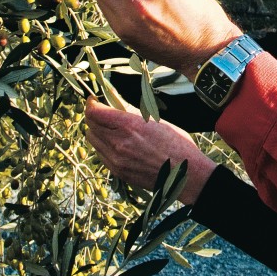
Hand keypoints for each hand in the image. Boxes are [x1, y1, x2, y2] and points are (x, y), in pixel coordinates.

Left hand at [83, 99, 214, 204]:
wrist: (185, 175)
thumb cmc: (177, 144)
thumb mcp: (155, 121)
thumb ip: (131, 111)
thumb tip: (115, 101)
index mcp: (129, 126)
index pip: (94, 113)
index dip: (91, 104)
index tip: (95, 100)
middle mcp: (118, 144)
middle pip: (90, 126)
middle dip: (94, 116)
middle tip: (103, 112)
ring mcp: (116, 160)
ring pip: (93, 141)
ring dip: (97, 132)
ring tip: (110, 128)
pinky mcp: (118, 172)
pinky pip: (101, 155)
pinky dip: (103, 146)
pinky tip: (116, 143)